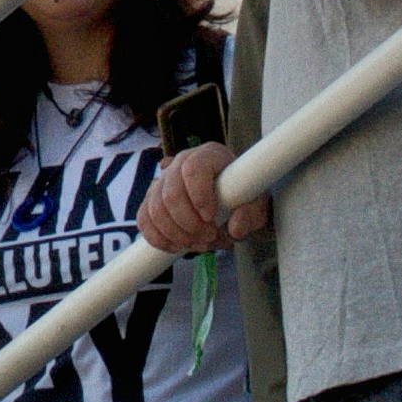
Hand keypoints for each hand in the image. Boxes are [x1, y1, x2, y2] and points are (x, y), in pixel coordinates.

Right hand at [139, 138, 264, 255]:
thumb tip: (236, 228)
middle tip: (208, 237)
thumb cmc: (245, 200)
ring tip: (199, 244)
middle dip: (188, 223)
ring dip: (176, 234)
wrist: (233, 206)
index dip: (199, 195)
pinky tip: (177, 246)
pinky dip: (158, 238)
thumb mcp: (257, 206)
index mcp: (209, 155)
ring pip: (155, 208)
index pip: (193, 169)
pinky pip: (144, 219)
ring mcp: (163, 180)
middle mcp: (181, 162)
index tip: (210, 217)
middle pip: (170, 192)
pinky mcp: (151, 200)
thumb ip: (251, 215)